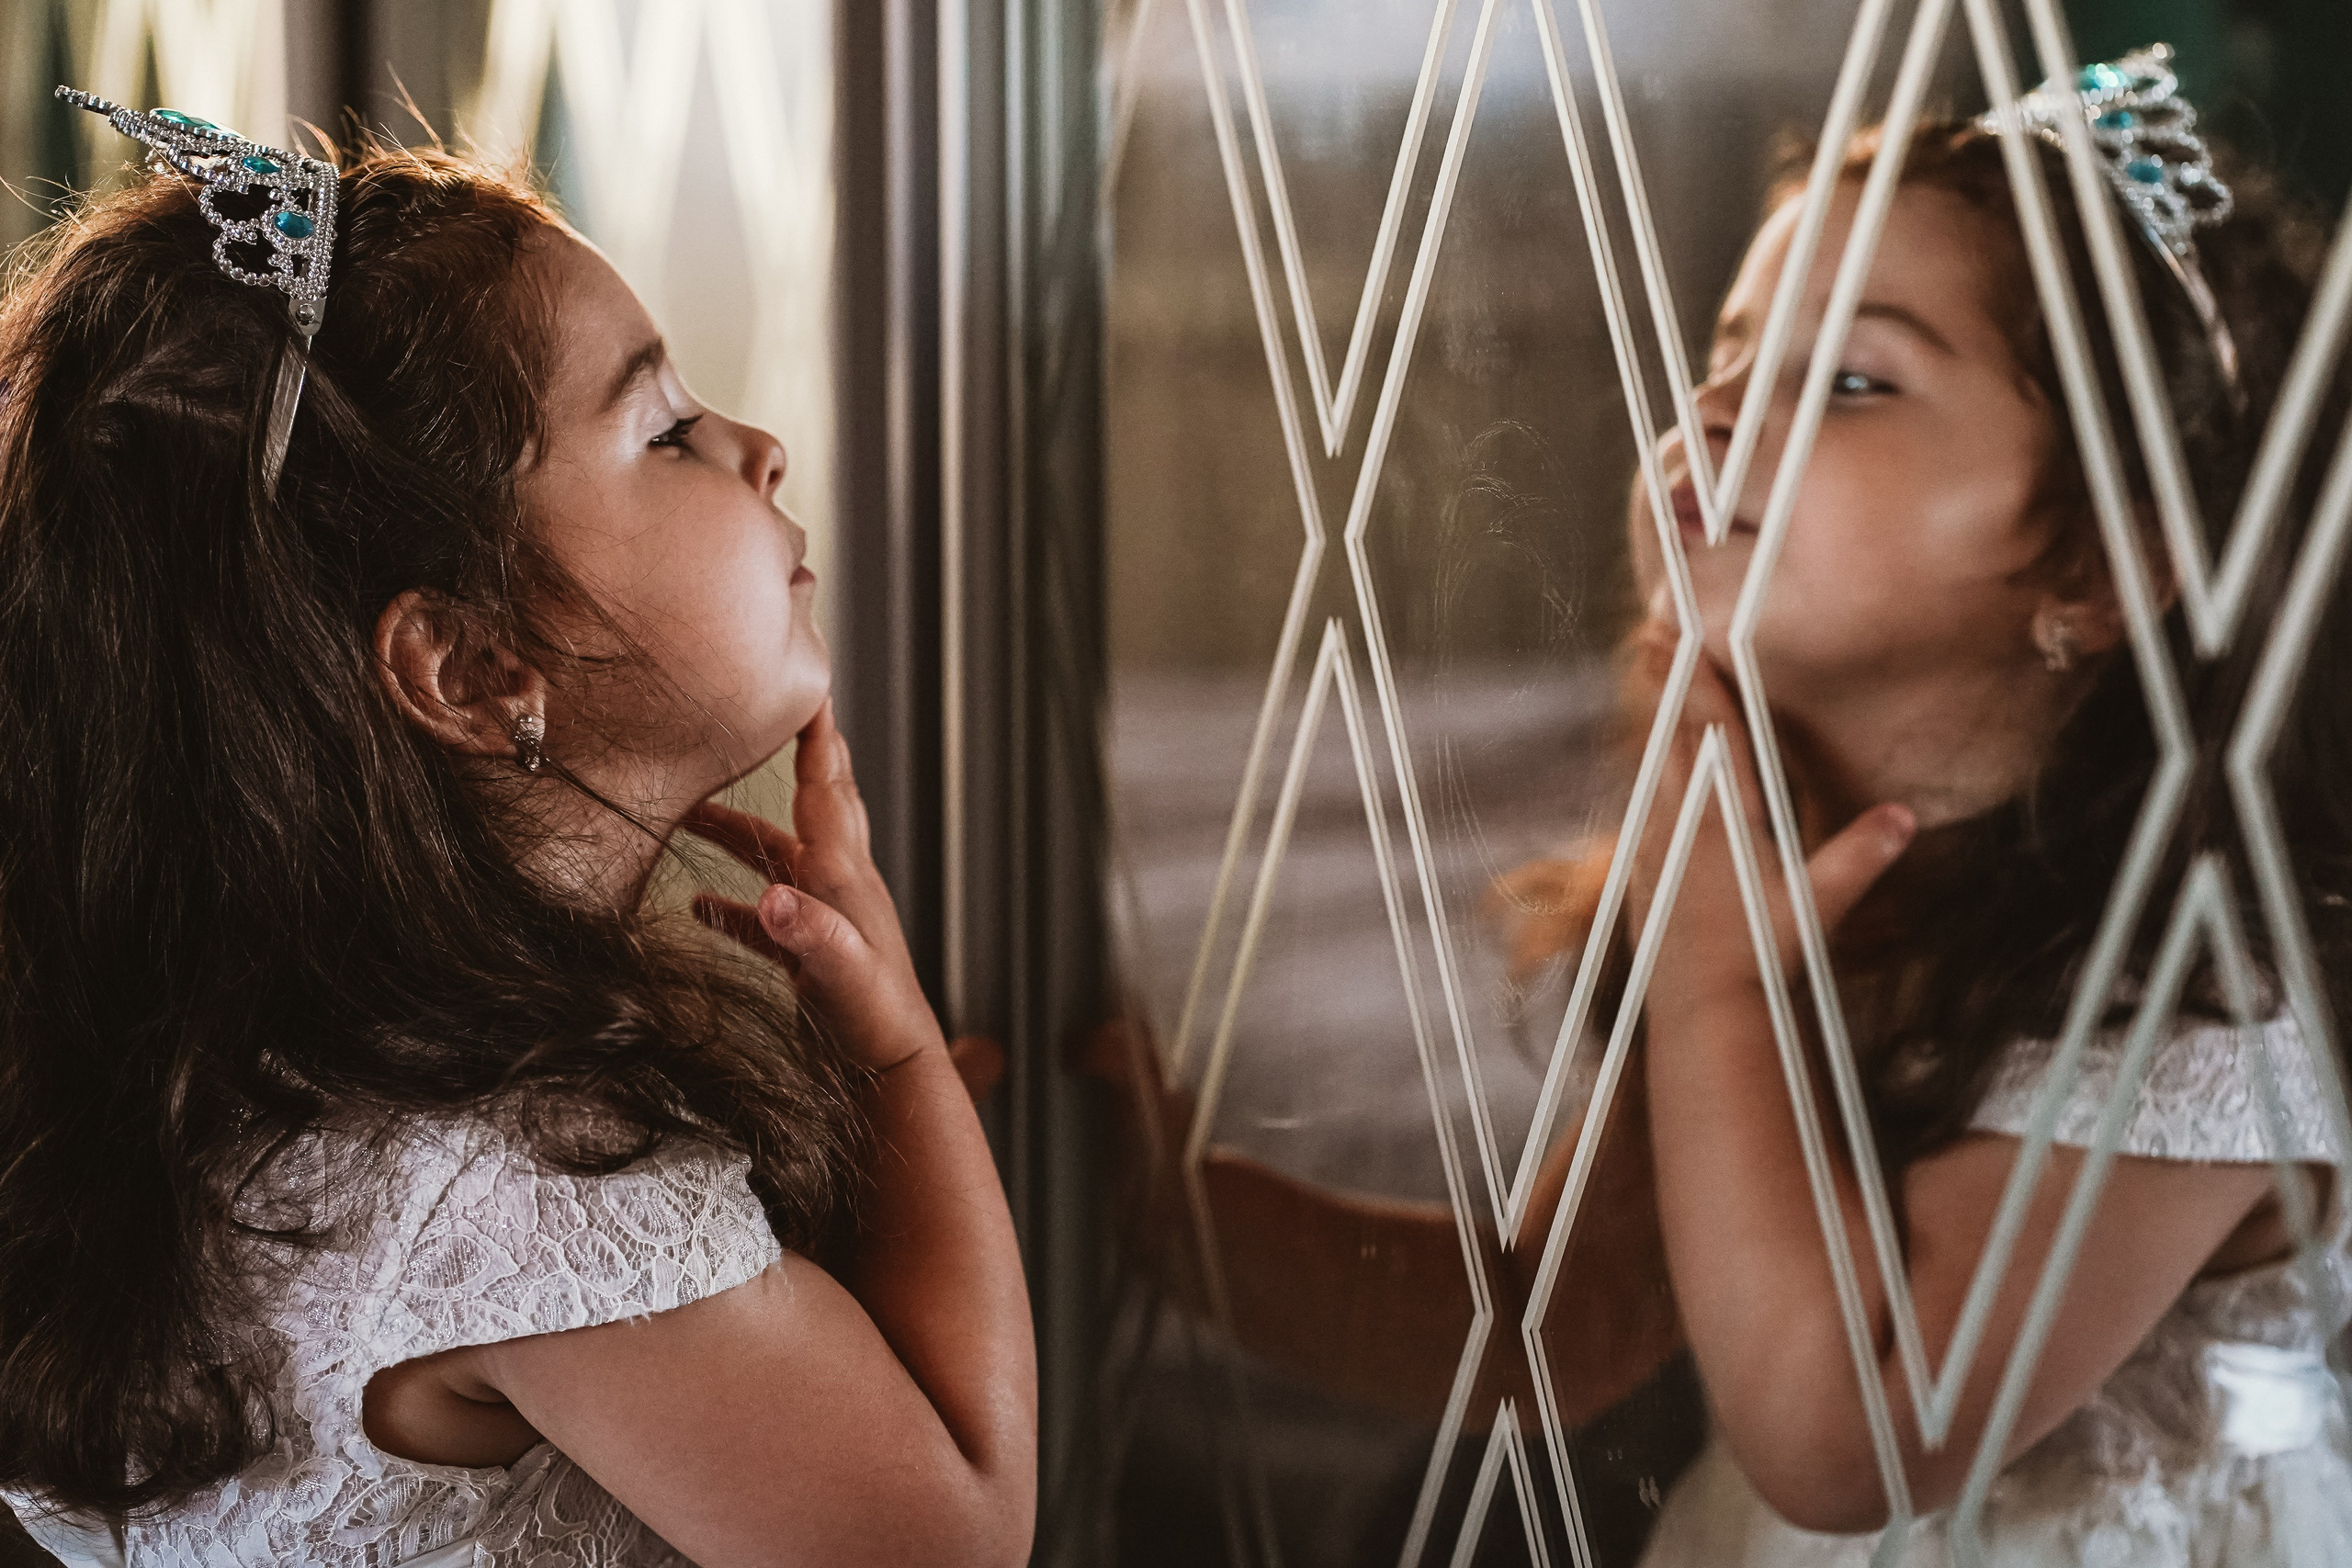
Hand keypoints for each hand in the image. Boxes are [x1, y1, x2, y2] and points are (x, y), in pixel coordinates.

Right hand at [684, 702, 944, 1073]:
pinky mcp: (808, 954)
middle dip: (783, 760)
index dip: (815, 737)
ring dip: (736, 832)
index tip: (809, 687)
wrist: (894, 1075)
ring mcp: (824, 917)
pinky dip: (733, 904)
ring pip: (776, 855)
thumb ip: (809, 936)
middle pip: (809, 804)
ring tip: (688, 815)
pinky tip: (699, 909)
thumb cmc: (877, 1026)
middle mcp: (837, 887)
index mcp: (843, 878)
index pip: (827, 789)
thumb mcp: (841, 977)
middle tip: (756, 721)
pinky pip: (764, 915)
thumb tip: (772, 899)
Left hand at [1627, 641, 1914, 1020]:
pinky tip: (1651, 768)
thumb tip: (1905, 816)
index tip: (1682, 639)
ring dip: (1655, 724)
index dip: (1699, 683)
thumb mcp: (1820, 907)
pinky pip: (1644, 807)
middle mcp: (1683, 821)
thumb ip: (1861, 857)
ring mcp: (1655, 844)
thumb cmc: (1763, 958)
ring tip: (1649, 680)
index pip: (1712, 735)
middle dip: (1665, 684)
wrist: (1699, 1008)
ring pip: (1652, 767)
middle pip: (1671, 737)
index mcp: (1725, 818)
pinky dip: (1649, 775)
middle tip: (1651, 634)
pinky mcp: (1641, 869)